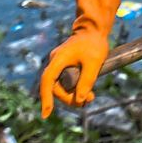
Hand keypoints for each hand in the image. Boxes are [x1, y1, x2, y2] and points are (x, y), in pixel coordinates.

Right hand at [39, 0, 119, 117]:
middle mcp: (55, 61)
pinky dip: (74, 87)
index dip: (46, 98)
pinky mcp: (65, 64)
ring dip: (73, 94)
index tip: (46, 114)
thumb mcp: (94, 62)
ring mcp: (59, 63)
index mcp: (58, 59)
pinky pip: (66, 80)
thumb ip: (87, 81)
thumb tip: (80, 100)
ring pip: (61, 85)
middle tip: (85, 103)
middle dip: (68, 98)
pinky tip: (87, 92)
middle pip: (55, 86)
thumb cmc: (95, 43)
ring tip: (90, 98)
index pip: (48, 81)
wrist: (95, 28)